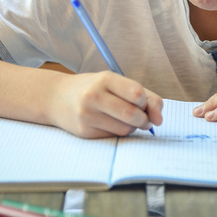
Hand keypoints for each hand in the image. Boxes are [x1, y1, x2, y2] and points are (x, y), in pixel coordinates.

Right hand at [48, 71, 162, 137]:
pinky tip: (110, 124)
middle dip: (143, 120)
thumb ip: (145, 96)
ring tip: (124, 119)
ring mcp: (87, 115)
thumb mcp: (116, 83)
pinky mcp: (84, 132)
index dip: (147, 103)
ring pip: (125, 130)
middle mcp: (93, 96)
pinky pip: (114, 137)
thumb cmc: (94, 88)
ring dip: (132, 128)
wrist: (57, 97)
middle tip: (142, 118)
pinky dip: (119, 133)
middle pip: (132, 115)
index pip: (137, 94)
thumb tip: (159, 119)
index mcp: (105, 79)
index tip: (144, 104)